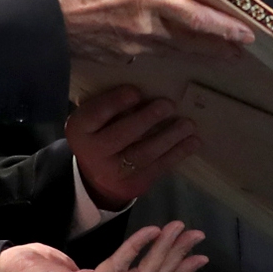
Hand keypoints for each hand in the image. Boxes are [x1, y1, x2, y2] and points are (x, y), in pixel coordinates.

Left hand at [0, 221, 206, 271]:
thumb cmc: (44, 270)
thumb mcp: (88, 270)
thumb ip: (115, 270)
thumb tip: (145, 253)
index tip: (201, 257)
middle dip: (178, 258)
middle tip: (195, 234)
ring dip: (163, 250)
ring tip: (177, 228)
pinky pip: (117, 268)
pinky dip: (136, 247)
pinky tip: (150, 230)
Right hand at [43, 0, 252, 63]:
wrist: (37, 18)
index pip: (196, 17)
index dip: (224, 27)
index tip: (245, 33)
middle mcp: (145, 27)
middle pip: (193, 42)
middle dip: (220, 47)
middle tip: (240, 51)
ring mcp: (133, 47)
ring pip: (176, 51)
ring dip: (201, 53)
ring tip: (220, 54)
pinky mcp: (120, 58)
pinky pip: (153, 55)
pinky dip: (171, 54)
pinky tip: (178, 51)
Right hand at [68, 85, 199, 207]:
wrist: (98, 176)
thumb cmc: (103, 133)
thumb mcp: (97, 119)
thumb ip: (112, 104)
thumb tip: (148, 86)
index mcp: (80, 129)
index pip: (95, 114)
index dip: (115, 103)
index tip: (136, 91)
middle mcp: (92, 153)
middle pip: (121, 135)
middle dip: (147, 119)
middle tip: (168, 105)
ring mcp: (113, 172)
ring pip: (143, 154)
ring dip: (169, 137)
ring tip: (188, 124)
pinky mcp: (134, 185)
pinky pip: (157, 167)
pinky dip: (177, 154)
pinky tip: (192, 142)